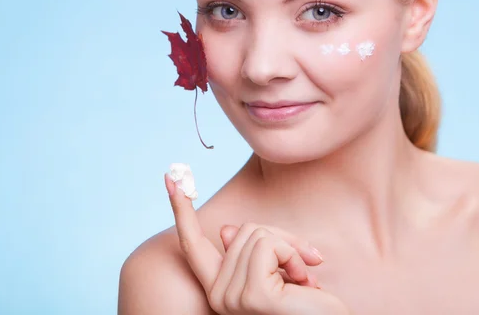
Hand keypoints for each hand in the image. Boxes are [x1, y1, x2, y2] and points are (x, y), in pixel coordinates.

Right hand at [165, 173, 349, 314]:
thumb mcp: (277, 268)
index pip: (192, 244)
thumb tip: (224, 231)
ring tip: (302, 281)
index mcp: (219, 289)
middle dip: (281, 240)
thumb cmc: (308, 304)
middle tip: (302, 269)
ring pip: (258, 234)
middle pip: (243, 229)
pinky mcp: (254, 295)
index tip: (170, 178)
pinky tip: (305, 284)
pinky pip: (269, 245)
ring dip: (290, 251)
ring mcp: (232, 297)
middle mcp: (218, 295)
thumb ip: (251, 250)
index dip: (181, 210)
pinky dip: (293, 256)